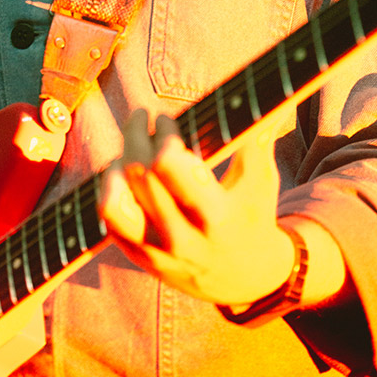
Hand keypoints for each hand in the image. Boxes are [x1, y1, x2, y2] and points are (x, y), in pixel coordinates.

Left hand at [98, 110, 295, 307]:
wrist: (247, 278)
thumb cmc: (254, 214)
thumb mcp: (260, 180)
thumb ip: (257, 138)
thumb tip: (266, 98)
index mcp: (214, 216)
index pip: (167, 165)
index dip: (161, 134)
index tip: (164, 118)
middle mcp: (182, 238)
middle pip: (138, 174)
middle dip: (136, 134)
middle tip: (141, 117)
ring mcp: (158, 253)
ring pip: (113, 203)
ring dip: (116, 168)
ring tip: (127, 151)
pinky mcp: (142, 259)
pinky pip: (110, 222)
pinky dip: (111, 191)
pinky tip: (124, 174)